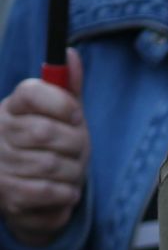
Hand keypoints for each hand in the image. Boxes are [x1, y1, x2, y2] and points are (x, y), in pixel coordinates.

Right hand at [0, 51, 87, 244]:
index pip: (32, 92)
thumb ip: (68, 88)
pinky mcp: (8, 195)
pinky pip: (49, 192)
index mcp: (12, 107)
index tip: (77, 116)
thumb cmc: (51, 148)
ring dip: (73, 172)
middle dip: (75, 145)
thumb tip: (71, 54)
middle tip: (77, 150)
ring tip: (70, 172)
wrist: (32, 195)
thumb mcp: (63, 116)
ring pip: (52, 165)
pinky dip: (67, 194)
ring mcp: (0, 165)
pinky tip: (65, 190)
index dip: (62, 104)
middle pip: (46, 132)